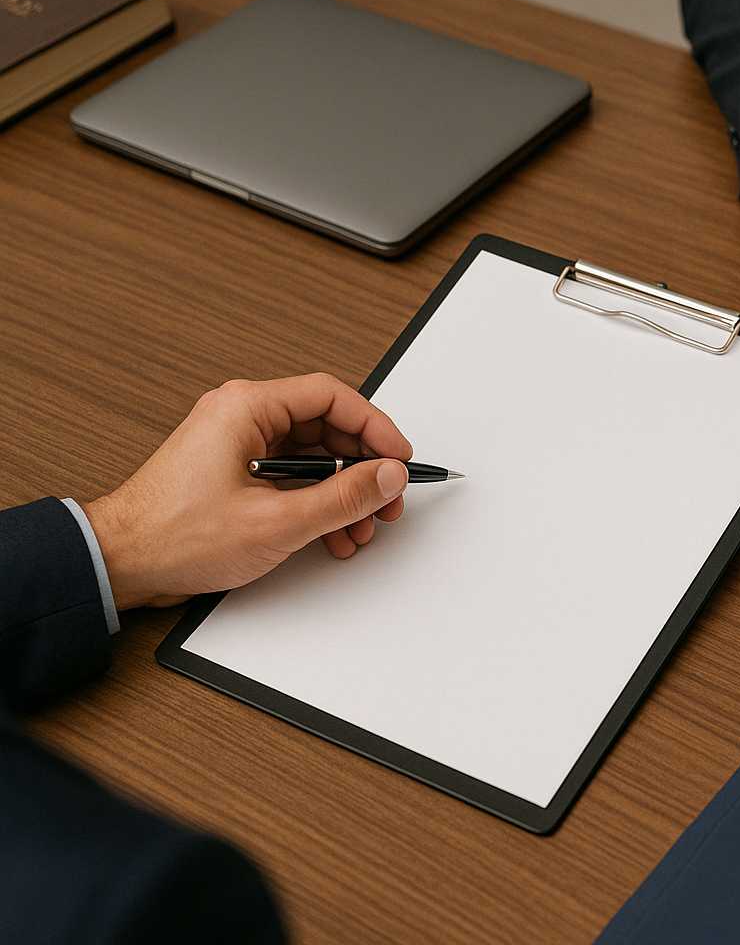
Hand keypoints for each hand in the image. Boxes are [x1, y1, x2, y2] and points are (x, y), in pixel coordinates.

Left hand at [83, 374, 413, 609]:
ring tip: (359, 525)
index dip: (375, 426)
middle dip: (362, 466)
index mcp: (246, 408)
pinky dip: (317, 501)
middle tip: (385, 497)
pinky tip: (331, 533)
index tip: (397, 457)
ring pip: (313, 456)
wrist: (121, 563)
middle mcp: (241, 417)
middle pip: (326, 426)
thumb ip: (343, 497)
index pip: (332, 396)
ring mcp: (237, 444)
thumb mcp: (277, 520)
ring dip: (342, 491)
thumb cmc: (174, 535)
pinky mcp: (235, 472)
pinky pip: (292, 476)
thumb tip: (386, 476)